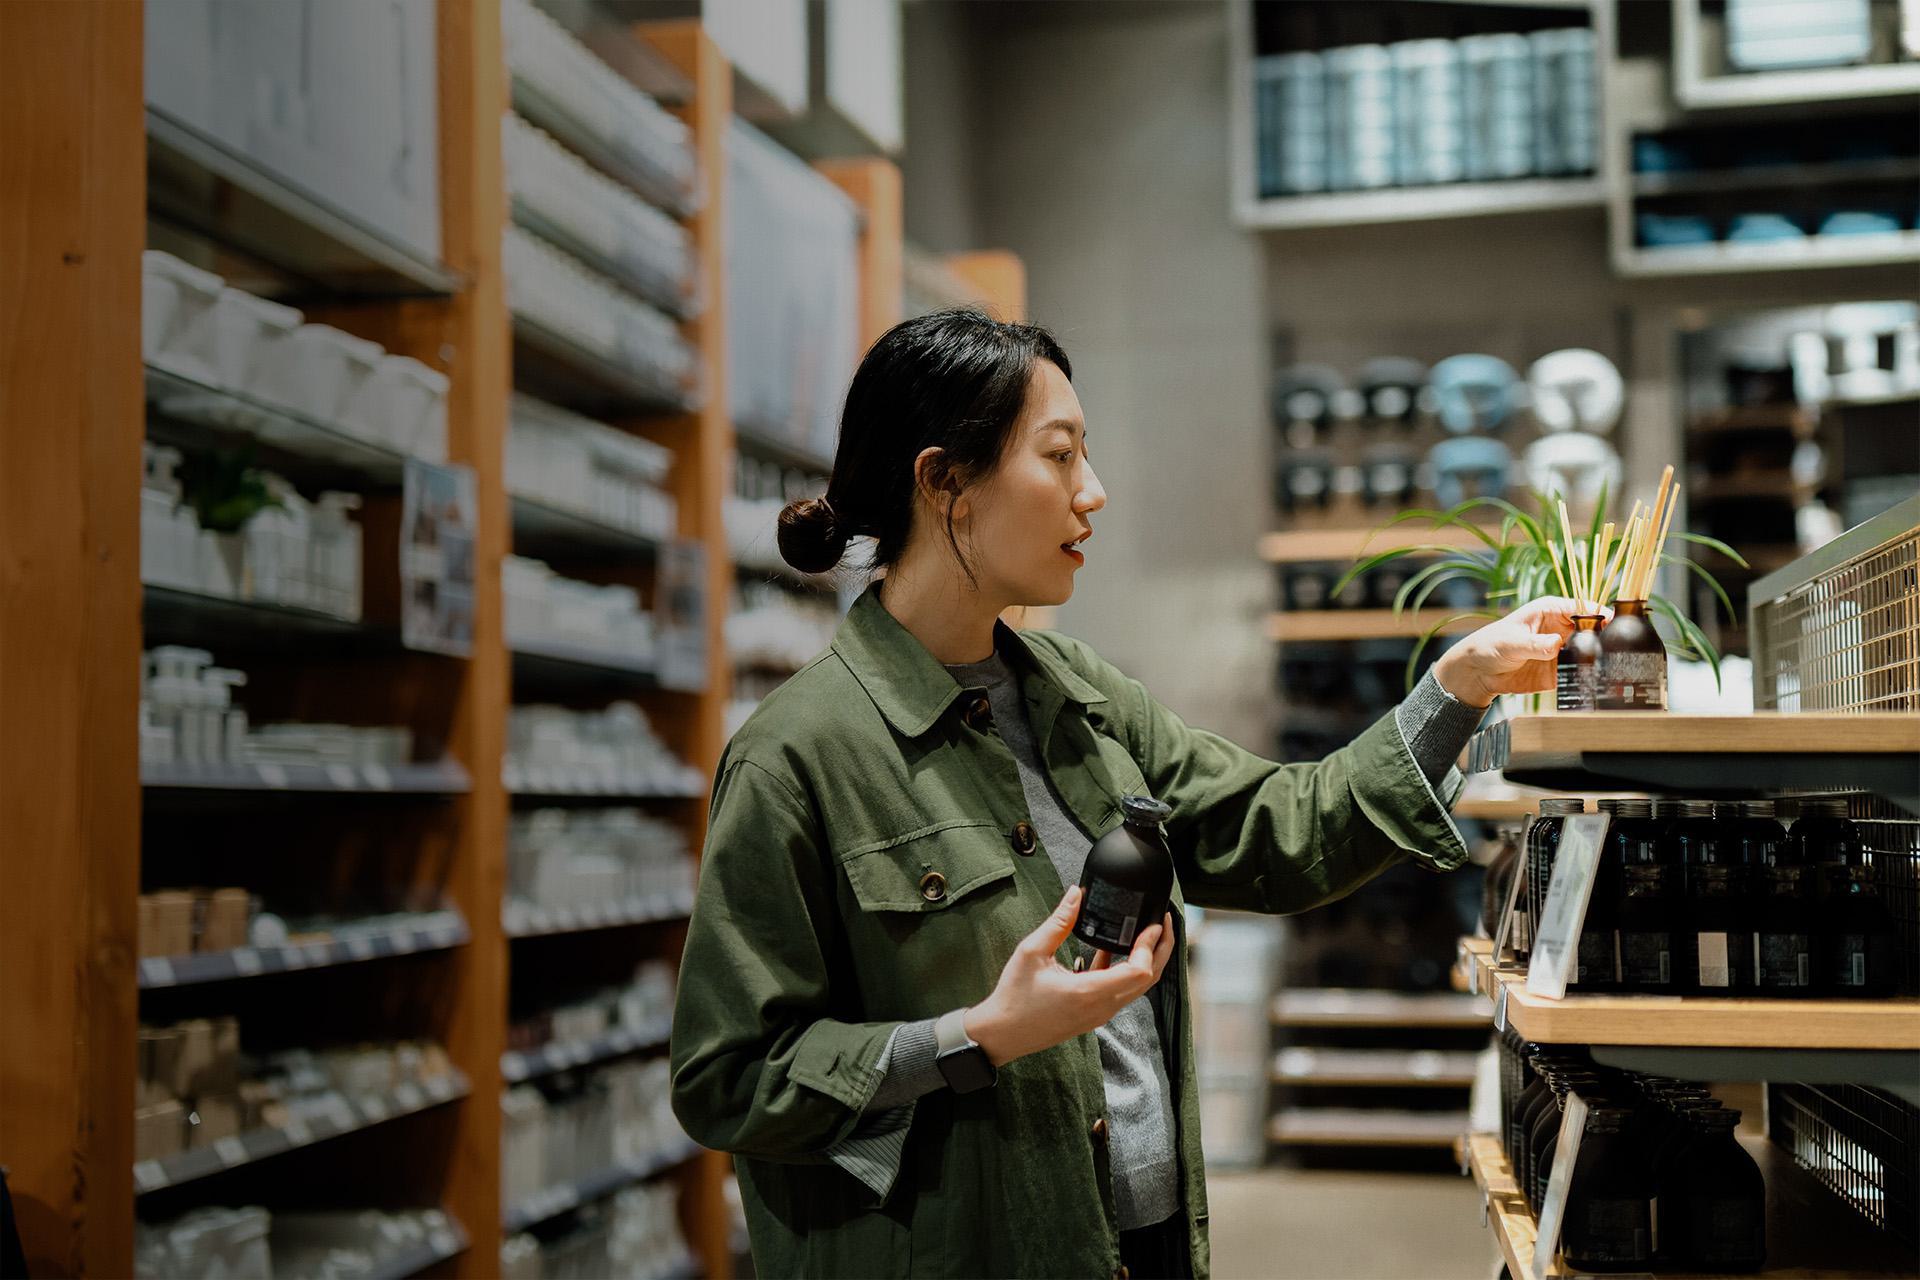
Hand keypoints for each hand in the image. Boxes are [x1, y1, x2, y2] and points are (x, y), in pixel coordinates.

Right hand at [964, 886, 1175, 1067]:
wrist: (1002, 1034)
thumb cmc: (1014, 996)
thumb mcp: (1032, 951)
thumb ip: (1058, 922)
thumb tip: (1076, 894)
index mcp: (1089, 992)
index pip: (1139, 971)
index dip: (1151, 946)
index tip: (1154, 923)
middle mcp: (1101, 1007)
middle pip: (1148, 980)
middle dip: (1161, 950)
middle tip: (1164, 923)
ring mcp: (1099, 1014)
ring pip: (1137, 987)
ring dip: (1147, 960)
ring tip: (1147, 932)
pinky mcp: (1094, 1015)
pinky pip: (1121, 991)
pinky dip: (1127, 970)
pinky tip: (1114, 949)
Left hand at [1433, 596, 1608, 707]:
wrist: (1478, 672)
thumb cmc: (1490, 645)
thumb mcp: (1512, 642)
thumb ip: (1535, 645)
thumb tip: (1556, 645)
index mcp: (1551, 611)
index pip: (1583, 608)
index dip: (1600, 614)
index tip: (1613, 624)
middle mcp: (1562, 629)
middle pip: (1594, 630)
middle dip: (1605, 638)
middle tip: (1614, 650)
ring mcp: (1563, 650)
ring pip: (1591, 652)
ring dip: (1599, 659)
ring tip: (1608, 667)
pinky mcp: (1560, 671)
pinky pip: (1579, 673)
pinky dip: (1588, 677)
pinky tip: (1595, 682)